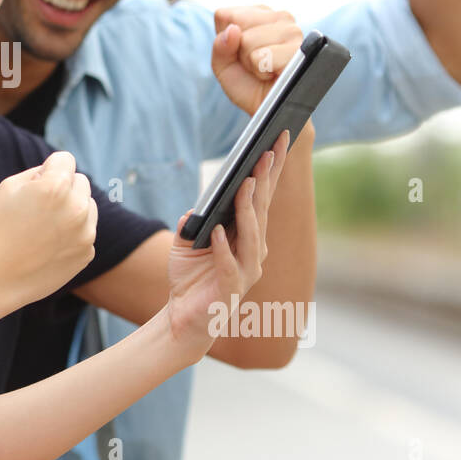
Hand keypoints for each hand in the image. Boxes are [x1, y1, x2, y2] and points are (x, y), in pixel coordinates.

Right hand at [0, 150, 97, 304]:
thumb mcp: (10, 187)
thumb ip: (39, 172)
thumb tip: (59, 171)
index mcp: (56, 187)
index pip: (66, 159)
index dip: (49, 168)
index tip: (37, 185)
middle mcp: (77, 208)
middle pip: (81, 182)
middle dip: (64, 188)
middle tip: (40, 207)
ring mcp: (85, 233)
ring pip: (88, 206)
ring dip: (73, 210)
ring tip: (45, 227)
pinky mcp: (87, 253)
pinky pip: (85, 232)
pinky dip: (72, 235)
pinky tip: (49, 246)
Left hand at [164, 130, 288, 349]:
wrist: (183, 319)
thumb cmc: (190, 279)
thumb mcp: (186, 244)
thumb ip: (192, 225)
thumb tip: (194, 212)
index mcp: (247, 236)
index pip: (261, 198)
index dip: (270, 170)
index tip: (277, 140)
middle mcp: (254, 252)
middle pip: (261, 210)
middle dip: (266, 179)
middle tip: (268, 151)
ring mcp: (245, 271)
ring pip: (251, 235)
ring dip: (247, 209)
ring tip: (244, 184)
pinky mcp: (230, 289)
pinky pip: (228, 265)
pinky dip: (223, 248)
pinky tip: (218, 232)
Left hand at [211, 6, 303, 114]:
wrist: (270, 109)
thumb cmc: (249, 85)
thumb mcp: (223, 66)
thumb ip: (220, 46)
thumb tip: (233, 30)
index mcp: (258, 13)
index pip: (225, 15)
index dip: (227, 41)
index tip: (241, 54)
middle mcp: (278, 16)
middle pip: (237, 25)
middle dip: (240, 52)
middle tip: (255, 64)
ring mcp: (292, 30)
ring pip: (249, 40)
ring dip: (253, 63)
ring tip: (266, 69)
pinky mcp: (301, 47)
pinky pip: (264, 56)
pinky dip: (263, 71)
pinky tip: (275, 73)